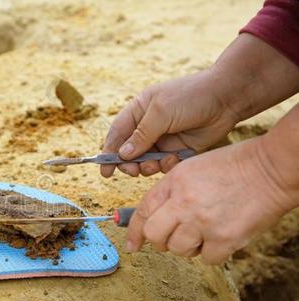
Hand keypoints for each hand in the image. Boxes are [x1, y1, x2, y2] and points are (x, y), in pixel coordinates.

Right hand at [101, 69, 239, 177]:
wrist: (227, 97)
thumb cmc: (190, 96)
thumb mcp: (160, 113)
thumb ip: (140, 136)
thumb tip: (122, 155)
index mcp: (138, 111)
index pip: (117, 134)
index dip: (109, 153)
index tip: (105, 171)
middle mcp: (148, 126)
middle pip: (128, 152)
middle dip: (129, 164)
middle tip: (133, 172)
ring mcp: (163, 139)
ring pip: (146, 161)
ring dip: (148, 166)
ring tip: (155, 164)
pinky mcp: (178, 149)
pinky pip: (164, 164)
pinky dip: (166, 165)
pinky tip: (174, 158)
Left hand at [125, 138, 295, 263]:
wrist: (271, 168)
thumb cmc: (234, 167)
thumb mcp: (192, 169)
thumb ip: (171, 192)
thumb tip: (156, 218)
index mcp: (174, 182)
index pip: (143, 211)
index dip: (134, 232)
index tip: (132, 245)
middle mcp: (184, 202)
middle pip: (154, 235)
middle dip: (161, 241)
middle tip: (175, 237)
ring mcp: (203, 221)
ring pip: (178, 250)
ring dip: (189, 247)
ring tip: (205, 232)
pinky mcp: (225, 238)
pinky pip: (206, 259)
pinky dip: (212, 253)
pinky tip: (221, 237)